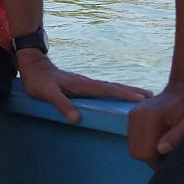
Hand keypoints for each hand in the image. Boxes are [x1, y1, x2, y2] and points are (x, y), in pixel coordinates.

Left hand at [16, 49, 149, 125]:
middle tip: (151, 96)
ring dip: (127, 90)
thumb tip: (77, 119)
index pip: (107, 91)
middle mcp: (87, 83)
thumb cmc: (38, 81)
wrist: (33, 65)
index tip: (141, 98)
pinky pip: (104, 89)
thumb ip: (62, 105)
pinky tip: (118, 94)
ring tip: (142, 95)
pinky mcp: (82, 85)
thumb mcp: (47, 94)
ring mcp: (86, 83)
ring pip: (110, 87)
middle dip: (132, 91)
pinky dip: (116, 91)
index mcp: (82, 86)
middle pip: (114, 87)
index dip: (124, 95)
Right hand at [125, 82, 183, 164]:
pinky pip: (133, 140)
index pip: (147, 153)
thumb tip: (161, 149)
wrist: (182, 89)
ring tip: (163, 147)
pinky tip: (157, 140)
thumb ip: (178, 135)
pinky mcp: (132, 116)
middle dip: (152, 159)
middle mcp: (137, 116)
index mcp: (151, 118)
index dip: (158, 163)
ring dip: (147, 152)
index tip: (170, 161)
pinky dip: (143, 145)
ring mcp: (132, 115)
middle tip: (167, 155)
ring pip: (133, 148)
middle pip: (137, 153)